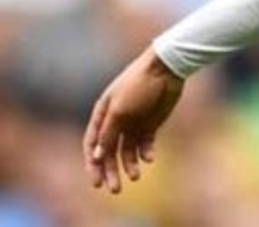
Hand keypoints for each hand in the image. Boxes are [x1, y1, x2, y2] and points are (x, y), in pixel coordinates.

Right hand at [83, 46, 183, 193]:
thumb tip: (96, 155)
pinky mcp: (151, 124)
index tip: (96, 181)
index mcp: (102, 115)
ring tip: (135, 176)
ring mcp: (134, 123)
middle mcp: (116, 121)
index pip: (92, 144)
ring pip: (128, 151)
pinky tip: (149, 158)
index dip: (93, 164)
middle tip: (115, 189)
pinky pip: (145, 144)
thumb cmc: (137, 85)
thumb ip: (108, 133)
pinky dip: (145, 153)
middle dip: (111, 171)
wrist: (166, 69)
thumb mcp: (120, 110)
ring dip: (129, 165)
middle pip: (110, 152)